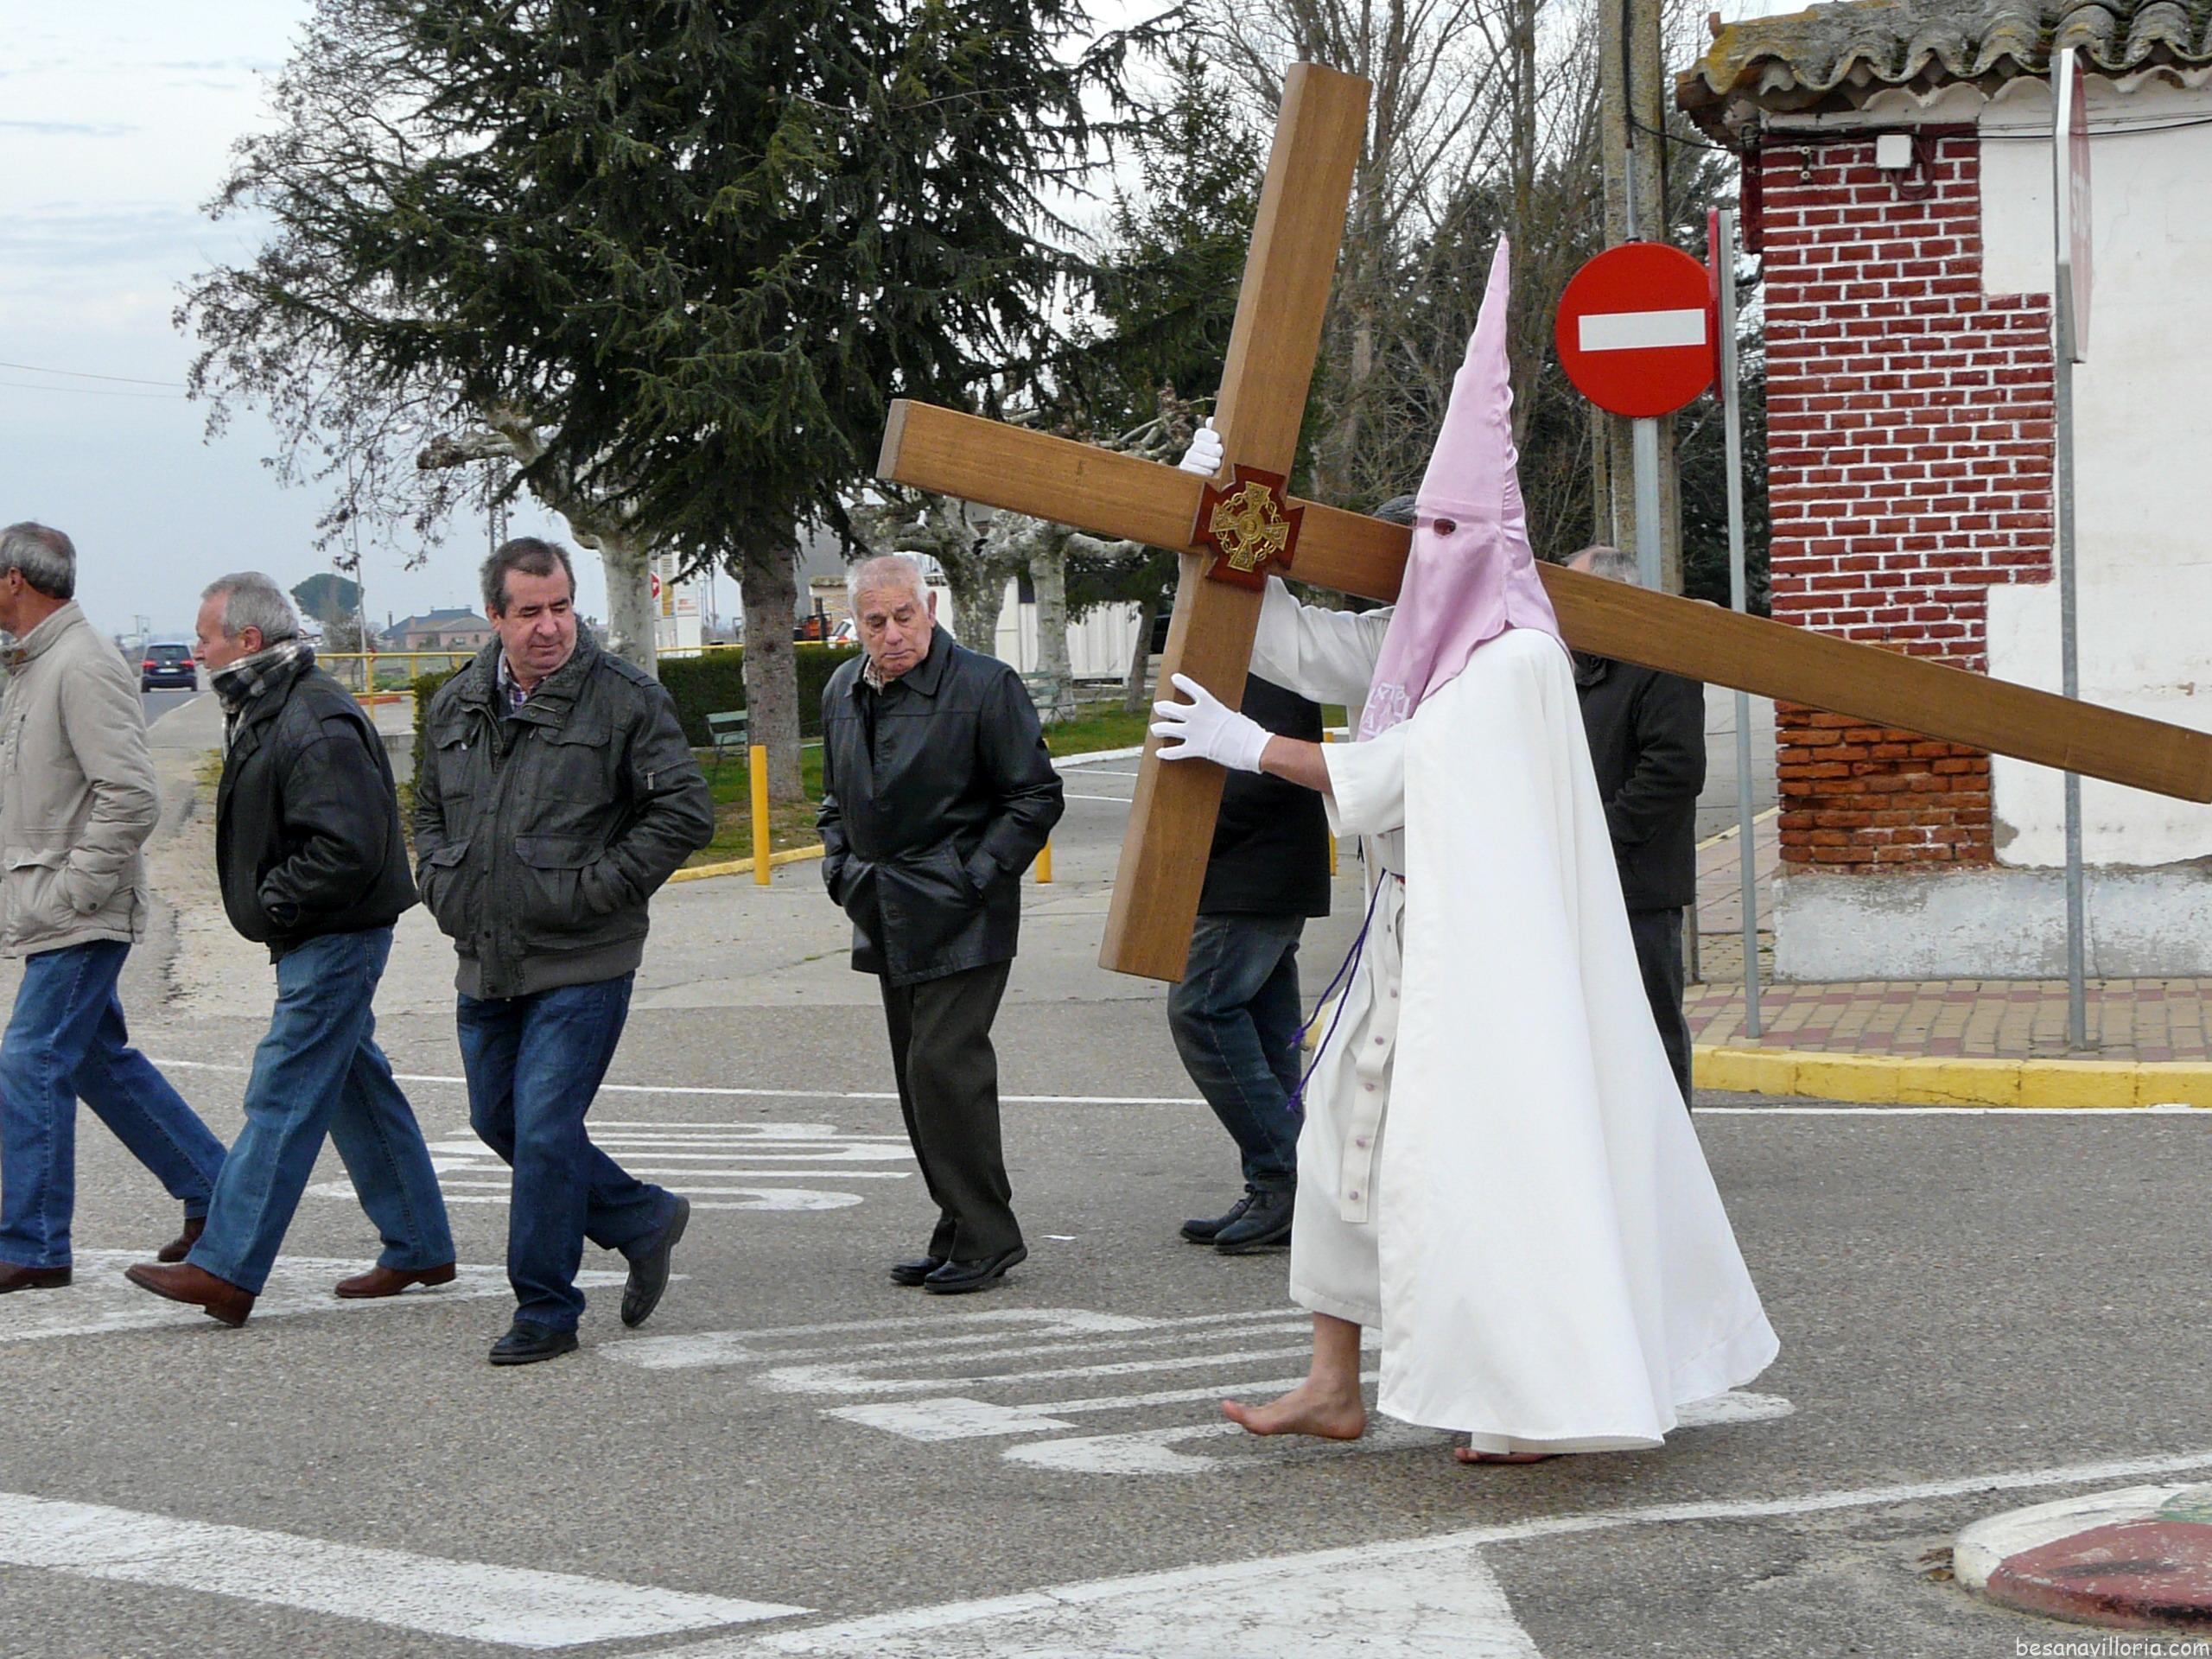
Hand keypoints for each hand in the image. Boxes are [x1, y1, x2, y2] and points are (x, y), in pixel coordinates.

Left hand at [1150, 673, 1269, 771]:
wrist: (1251, 746)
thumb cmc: (1248, 732)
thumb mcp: (1232, 716)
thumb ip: (1219, 716)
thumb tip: (1219, 720)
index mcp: (1209, 704)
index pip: (1192, 689)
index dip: (1182, 682)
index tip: (1174, 678)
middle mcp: (1197, 715)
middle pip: (1172, 709)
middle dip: (1163, 708)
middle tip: (1158, 707)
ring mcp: (1194, 732)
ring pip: (1168, 728)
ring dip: (1159, 729)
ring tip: (1155, 730)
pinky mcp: (1195, 748)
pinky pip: (1175, 751)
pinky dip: (1166, 753)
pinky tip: (1159, 753)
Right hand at [1177, 418, 1223, 477]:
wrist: (1219, 490)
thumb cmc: (1226, 465)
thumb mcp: (1227, 450)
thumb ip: (1223, 435)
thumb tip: (1209, 421)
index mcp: (1203, 443)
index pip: (1201, 434)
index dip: (1208, 435)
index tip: (1218, 439)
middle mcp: (1194, 451)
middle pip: (1197, 445)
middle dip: (1209, 448)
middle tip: (1220, 451)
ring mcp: (1188, 463)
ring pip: (1192, 456)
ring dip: (1205, 459)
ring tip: (1217, 463)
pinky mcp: (1186, 475)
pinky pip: (1188, 470)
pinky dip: (1199, 471)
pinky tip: (1209, 473)